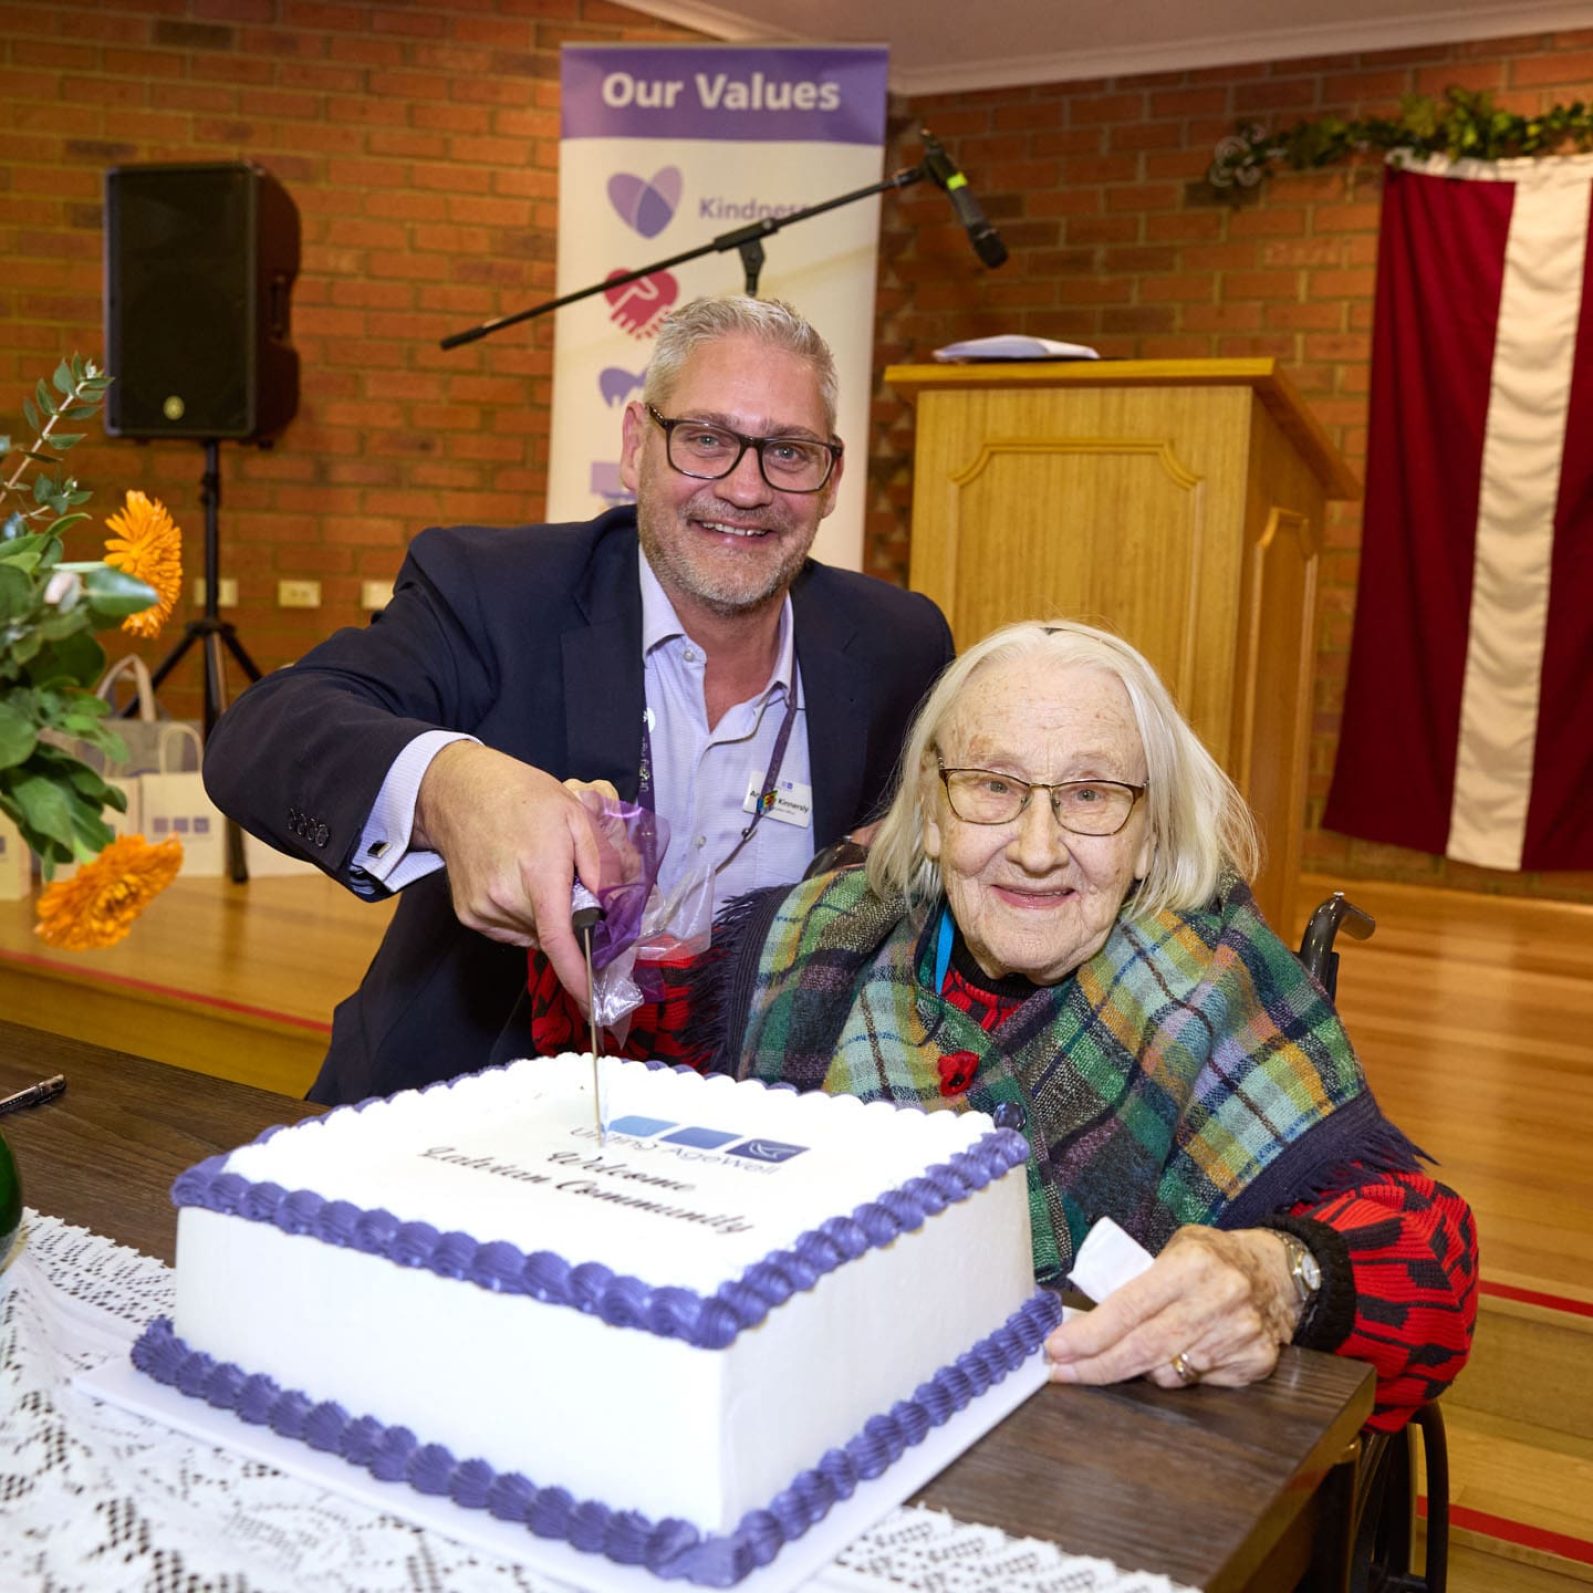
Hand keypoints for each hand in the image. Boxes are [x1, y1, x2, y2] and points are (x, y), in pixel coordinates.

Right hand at [414, 744, 608, 1000]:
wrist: (460, 792)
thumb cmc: (524, 798)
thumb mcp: (575, 815)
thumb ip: (599, 862)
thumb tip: (612, 906)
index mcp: (537, 873)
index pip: (559, 940)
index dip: (578, 977)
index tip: (594, 1007)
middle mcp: (505, 899)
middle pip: (552, 936)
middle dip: (570, 923)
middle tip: (570, 885)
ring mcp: (482, 910)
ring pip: (532, 936)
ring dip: (546, 919)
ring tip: (537, 874)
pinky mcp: (469, 915)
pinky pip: (510, 931)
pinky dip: (524, 918)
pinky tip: (518, 884)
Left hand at [1044, 1226, 1300, 1389]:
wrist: (1278, 1271)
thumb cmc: (1212, 1257)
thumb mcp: (1176, 1248)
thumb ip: (1139, 1280)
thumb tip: (1087, 1322)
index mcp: (1192, 1264)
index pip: (1129, 1308)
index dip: (1090, 1335)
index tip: (1057, 1349)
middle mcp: (1218, 1300)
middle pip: (1143, 1348)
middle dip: (1097, 1365)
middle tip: (1062, 1372)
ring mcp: (1239, 1335)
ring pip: (1168, 1373)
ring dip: (1138, 1369)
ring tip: (1125, 1355)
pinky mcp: (1255, 1362)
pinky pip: (1197, 1382)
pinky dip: (1177, 1373)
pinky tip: (1176, 1354)